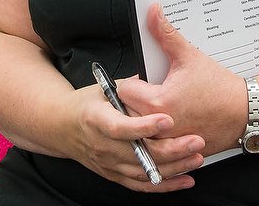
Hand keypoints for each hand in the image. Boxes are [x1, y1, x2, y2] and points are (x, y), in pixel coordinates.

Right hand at [62, 82, 203, 191]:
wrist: (62, 127)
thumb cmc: (86, 105)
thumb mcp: (104, 88)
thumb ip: (132, 87)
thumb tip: (158, 73)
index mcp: (96, 119)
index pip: (121, 127)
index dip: (144, 126)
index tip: (168, 119)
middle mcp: (102, 145)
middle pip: (139, 153)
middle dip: (171, 149)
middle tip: (195, 140)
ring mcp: (108, 163)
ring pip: (145, 171)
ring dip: (174, 167)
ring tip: (196, 157)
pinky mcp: (115, 175)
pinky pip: (142, 184)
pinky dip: (165, 185)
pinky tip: (185, 179)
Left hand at [119, 3, 246, 157]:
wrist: (246, 112)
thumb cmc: (220, 88)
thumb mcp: (190, 56)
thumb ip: (166, 34)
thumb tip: (153, 13)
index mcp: (157, 102)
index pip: (124, 91)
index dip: (133, 82)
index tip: (145, 79)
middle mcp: (159, 127)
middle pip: (128, 112)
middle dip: (136, 101)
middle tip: (152, 90)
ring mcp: (168, 143)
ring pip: (141, 131)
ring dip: (145, 120)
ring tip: (161, 106)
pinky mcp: (177, 153)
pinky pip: (157, 145)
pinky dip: (161, 136)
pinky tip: (173, 122)